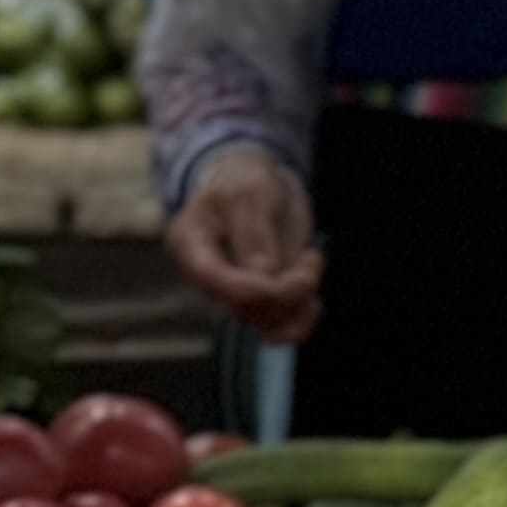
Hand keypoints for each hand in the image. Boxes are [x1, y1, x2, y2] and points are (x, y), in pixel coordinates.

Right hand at [163, 147, 324, 343]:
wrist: (253, 182)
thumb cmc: (245, 180)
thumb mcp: (251, 193)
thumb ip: (255, 232)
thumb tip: (264, 275)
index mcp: (191, 244)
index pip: (212, 279)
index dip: (252, 287)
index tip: (294, 275)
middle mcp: (208, 276)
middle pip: (243, 306)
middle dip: (287, 290)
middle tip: (311, 259)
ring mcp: (232, 290)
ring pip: (264, 321)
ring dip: (299, 302)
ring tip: (311, 262)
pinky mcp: (258, 297)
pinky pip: (277, 327)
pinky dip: (301, 319)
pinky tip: (314, 300)